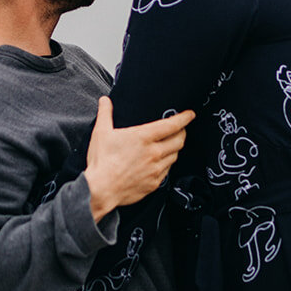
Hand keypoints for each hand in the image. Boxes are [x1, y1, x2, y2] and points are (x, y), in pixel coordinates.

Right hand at [82, 97, 192, 221]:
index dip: (184, 118)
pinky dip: (167, 163)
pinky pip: (167, 170)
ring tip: (171, 144)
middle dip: (183, 132)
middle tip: (181, 129)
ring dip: (175, 148)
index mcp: (143, 137)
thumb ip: (105, 113)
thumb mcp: (101, 132)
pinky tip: (161, 162)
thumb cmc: (101, 161)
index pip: (172, 125)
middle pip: (179, 140)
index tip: (190, 114)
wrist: (100, 190)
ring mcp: (156, 169)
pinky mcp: (154, 183)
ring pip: (175, 155)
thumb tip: (105, 100)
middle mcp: (154, 153)